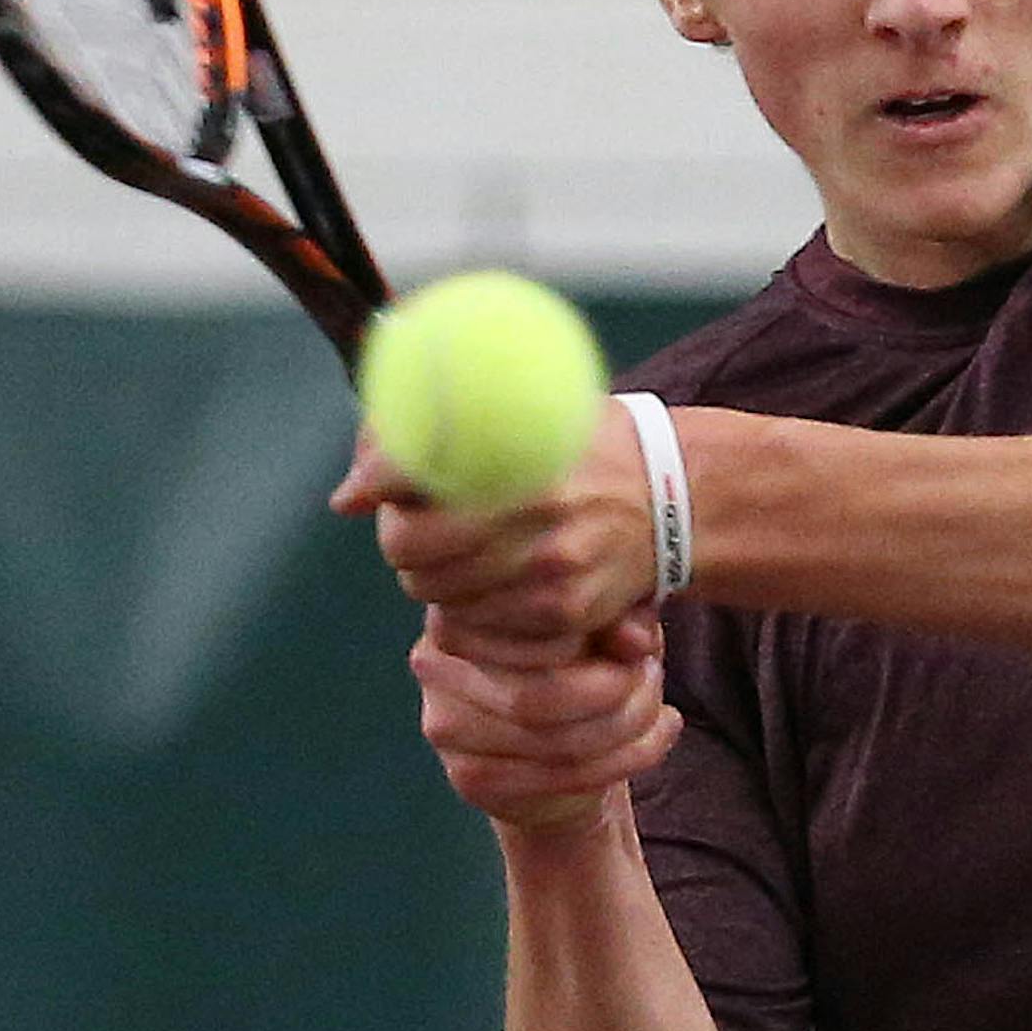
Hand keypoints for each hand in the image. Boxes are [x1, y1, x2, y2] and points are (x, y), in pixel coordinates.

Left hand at [332, 401, 657, 662]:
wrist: (678, 497)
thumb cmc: (589, 443)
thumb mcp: (537, 407)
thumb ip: (452, 426)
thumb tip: (353, 481)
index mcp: (522, 454)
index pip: (413, 477)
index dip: (375, 483)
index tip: (353, 493)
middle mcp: (536, 514)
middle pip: (409, 546)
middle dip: (399, 536)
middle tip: (412, 521)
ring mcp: (550, 571)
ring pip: (437, 591)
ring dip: (431, 574)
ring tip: (457, 549)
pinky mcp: (563, 613)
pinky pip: (478, 622)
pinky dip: (470, 604)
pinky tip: (490, 578)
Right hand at [412, 603, 679, 830]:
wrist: (560, 743)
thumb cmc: (580, 655)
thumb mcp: (607, 620)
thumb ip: (621, 616)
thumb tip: (636, 641)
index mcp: (462, 602)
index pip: (532, 621)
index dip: (599, 632)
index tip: (642, 640)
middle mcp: (434, 659)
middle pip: (541, 690)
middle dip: (619, 690)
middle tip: (654, 675)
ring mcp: (444, 724)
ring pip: (554, 740)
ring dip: (628, 727)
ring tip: (659, 709)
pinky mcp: (468, 777)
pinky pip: (559, 777)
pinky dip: (626, 759)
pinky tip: (657, 737)